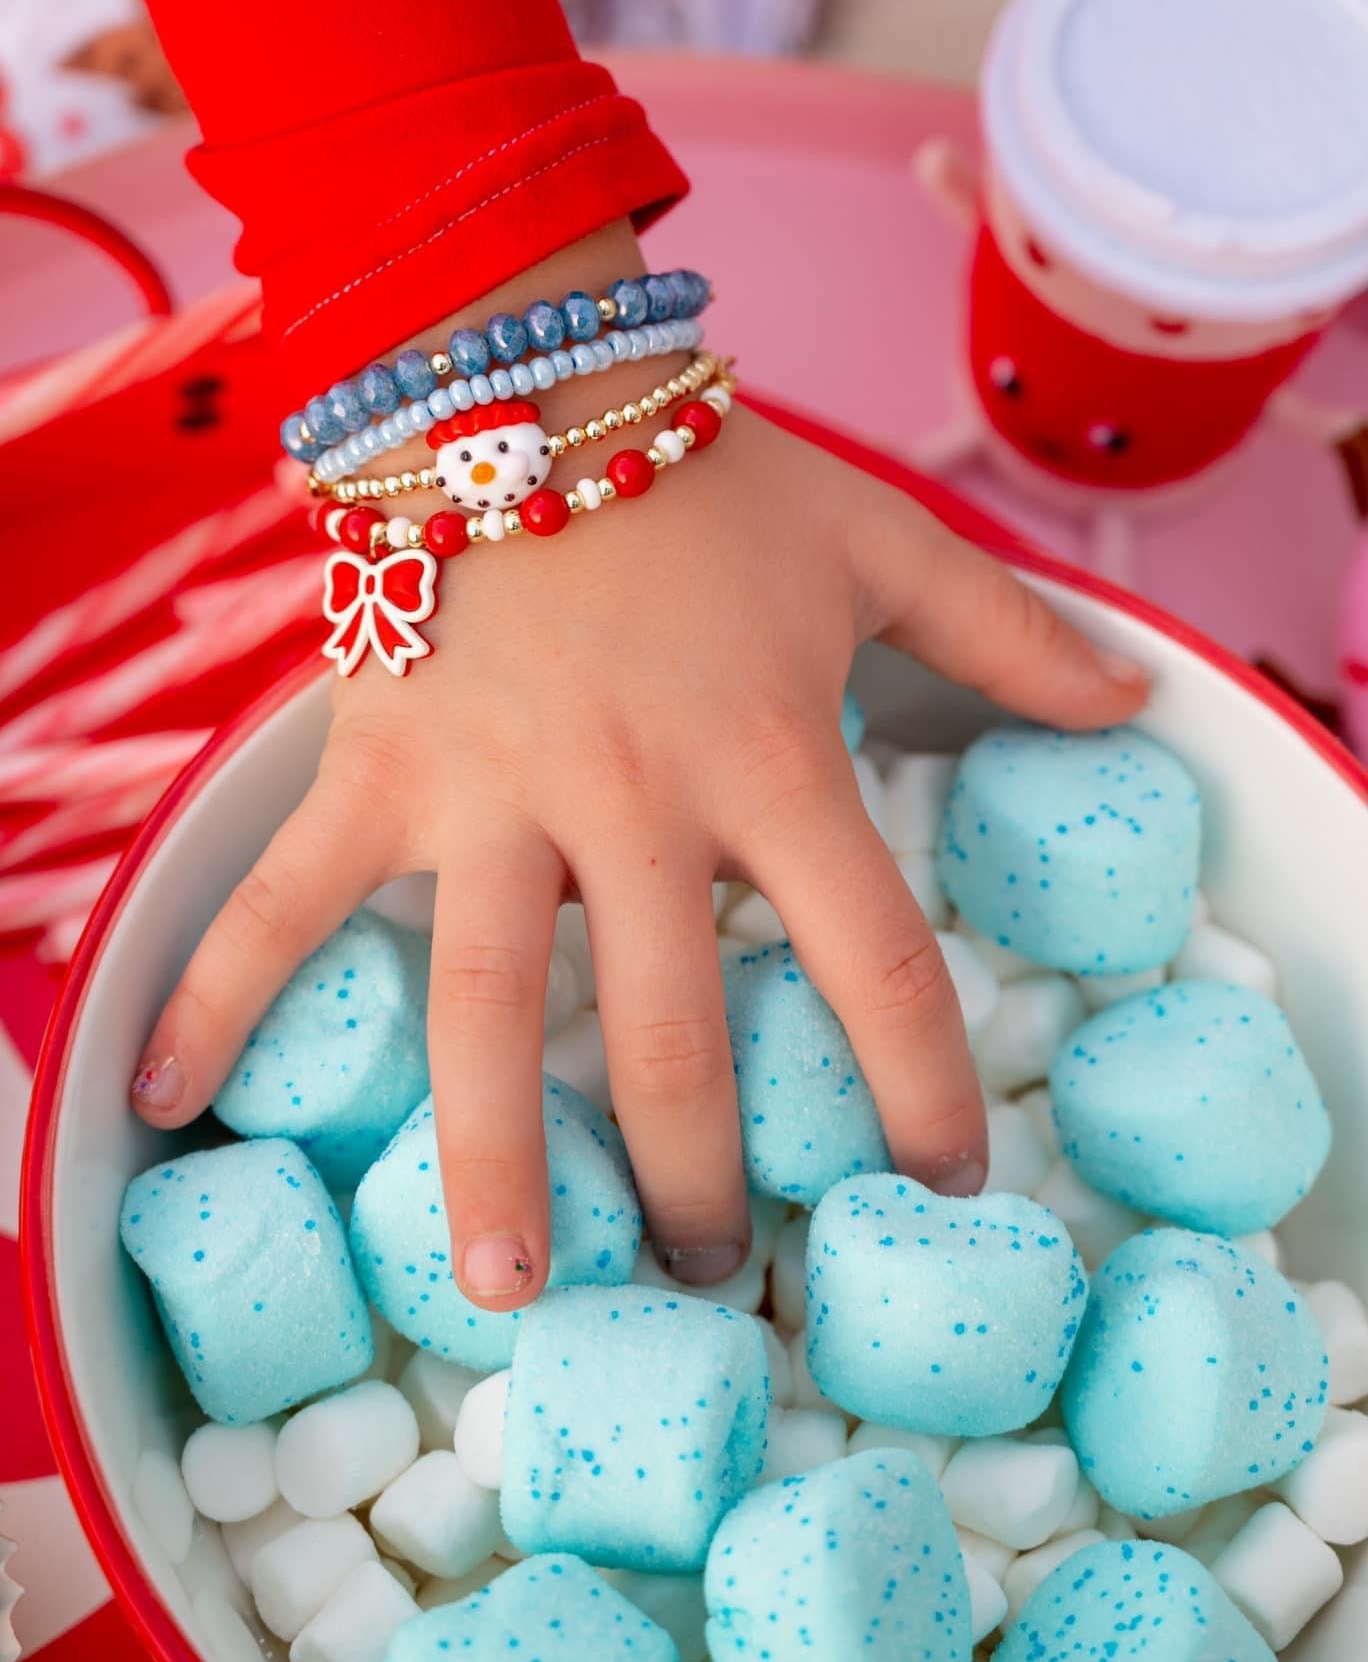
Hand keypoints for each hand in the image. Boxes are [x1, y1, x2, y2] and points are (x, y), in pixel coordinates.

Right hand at [130, 231, 1147, 1306]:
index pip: (875, 956)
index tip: (943, 1177)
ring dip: (495, 1156)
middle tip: (713, 1272)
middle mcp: (634, 798)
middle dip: (700, 1173)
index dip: (923, 1082)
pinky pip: (286, 897)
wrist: (531, 375)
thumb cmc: (709, 474)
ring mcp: (491, 793)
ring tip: (504, 1285)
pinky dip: (219, 994)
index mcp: (771, 757)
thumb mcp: (881, 543)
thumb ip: (1010, 629)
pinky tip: (163, 1098)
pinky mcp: (377, 767)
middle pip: (677, 1032)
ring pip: (491, 1008)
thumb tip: (1138, 703)